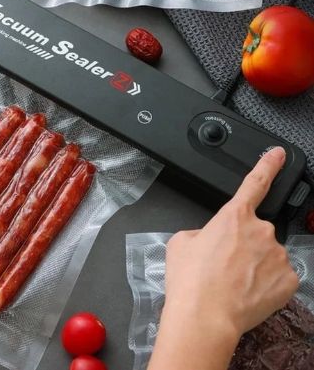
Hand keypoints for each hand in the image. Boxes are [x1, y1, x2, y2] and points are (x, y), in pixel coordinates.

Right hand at [148, 147, 298, 369]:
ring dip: (254, 263)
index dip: (268, 165)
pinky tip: (248, 291)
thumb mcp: (181, 242)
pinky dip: (266, 282)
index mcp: (233, 216)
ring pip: (267, 254)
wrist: (204, 316)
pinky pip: (279, 274)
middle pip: (255, 231)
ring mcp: (277, 255)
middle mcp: (260, 230)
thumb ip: (201, 231)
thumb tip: (210, 238)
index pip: (255, 182)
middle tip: (223, 265)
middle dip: (242, 244)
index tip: (278, 153)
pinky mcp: (288, 279)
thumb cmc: (190, 279)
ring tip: (231, 282)